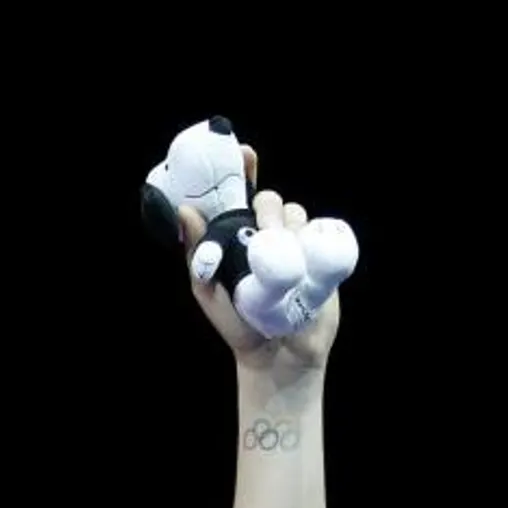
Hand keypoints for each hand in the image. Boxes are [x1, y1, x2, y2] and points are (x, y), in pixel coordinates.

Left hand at [177, 147, 339, 377]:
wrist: (277, 354)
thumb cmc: (235, 322)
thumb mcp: (206, 288)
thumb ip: (195, 251)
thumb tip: (185, 211)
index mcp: (235, 236)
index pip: (239, 194)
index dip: (243, 170)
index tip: (245, 154)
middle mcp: (265, 235)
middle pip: (269, 199)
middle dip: (267, 205)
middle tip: (263, 227)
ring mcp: (295, 245)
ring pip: (296, 213)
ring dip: (289, 224)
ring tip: (282, 250)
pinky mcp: (320, 257)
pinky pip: (321, 232)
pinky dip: (315, 236)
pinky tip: (307, 254)